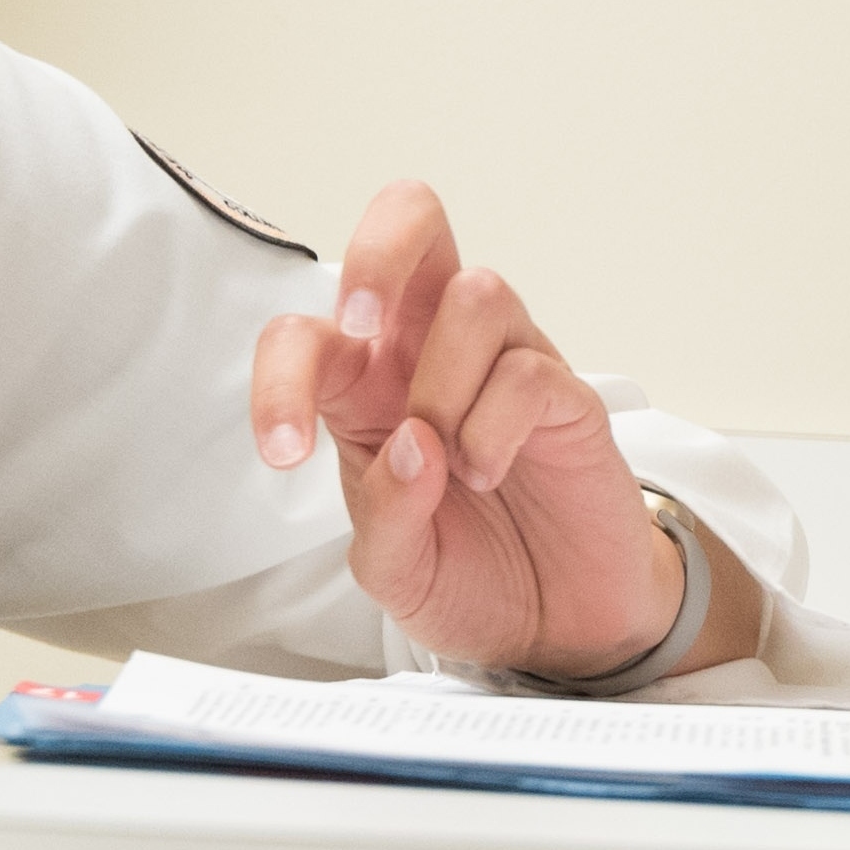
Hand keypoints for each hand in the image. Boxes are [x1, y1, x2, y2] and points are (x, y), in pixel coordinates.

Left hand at [242, 180, 696, 676]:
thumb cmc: (470, 576)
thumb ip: (386, 515)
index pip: (308, 333)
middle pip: (414, 220)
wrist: (557, 629)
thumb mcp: (395, 571)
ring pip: (476, 292)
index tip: (285, 452)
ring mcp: (507, 365)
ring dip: (445, 383)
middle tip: (366, 330)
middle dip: (378, 255)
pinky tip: (488, 473)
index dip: (280, 376)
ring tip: (452, 459)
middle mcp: (435, 354)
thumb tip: (414, 447)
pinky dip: (495, 427)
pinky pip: (529, 369)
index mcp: (370, 387)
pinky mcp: (568, 398)